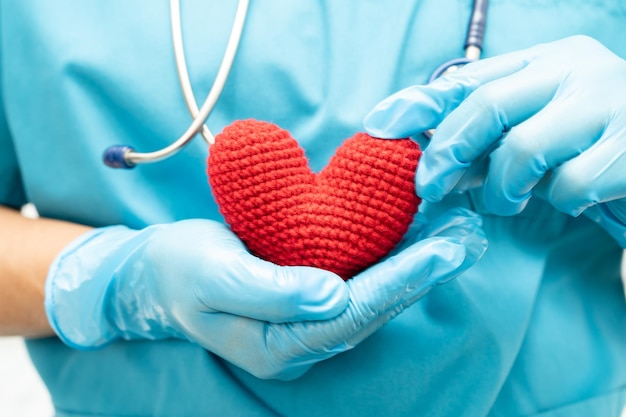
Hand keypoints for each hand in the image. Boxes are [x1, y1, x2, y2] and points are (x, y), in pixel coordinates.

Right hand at [46, 209, 485, 379]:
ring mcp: (309, 322)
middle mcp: (303, 341)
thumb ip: (271, 292)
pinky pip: (361, 278)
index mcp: (279, 344)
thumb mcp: (213, 276)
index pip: (352, 315)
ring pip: (375, 295)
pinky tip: (418, 233)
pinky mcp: (311, 298)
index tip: (441, 251)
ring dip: (417, 264)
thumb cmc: (181, 270)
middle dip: (423, 274)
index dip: (399, 283)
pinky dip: (392, 256)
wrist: (161, 273)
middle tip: (468, 238)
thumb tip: (334, 296)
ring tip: (458, 232)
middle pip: (375, 309)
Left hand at [364, 36, 625, 245]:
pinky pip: (570, 183)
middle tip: (429, 188)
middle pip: (487, 106)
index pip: (470, 78)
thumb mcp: (534, 137)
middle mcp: (578, 70)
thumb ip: (487, 143)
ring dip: (504, 188)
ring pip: (523, 148)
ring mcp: (609, 102)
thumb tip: (429, 162)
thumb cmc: (590, 149)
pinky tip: (575, 199)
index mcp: (549, 60)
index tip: (380, 126)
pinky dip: (561, 201)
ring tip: (511, 200)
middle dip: (446, 152)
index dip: (420, 102)